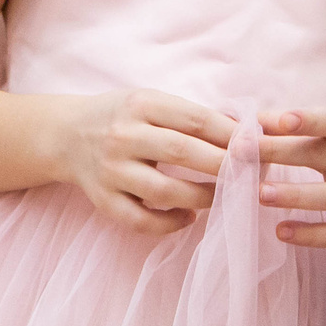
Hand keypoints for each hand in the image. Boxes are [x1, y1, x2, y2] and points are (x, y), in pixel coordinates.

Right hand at [54, 89, 238, 236]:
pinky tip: (189, 216)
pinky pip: (140, 220)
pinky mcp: (102, 200)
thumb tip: (249, 132)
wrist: (66, 134)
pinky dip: (170, 222)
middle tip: (252, 176)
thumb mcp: (152, 102)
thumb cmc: (123, 116)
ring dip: (202, 197)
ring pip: (164, 190)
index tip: (259, 147)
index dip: (231, 135)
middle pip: (183, 152)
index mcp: (141, 104)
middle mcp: (123, 136)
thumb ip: (193, 117)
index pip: (195, 119)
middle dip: (224, 166)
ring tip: (222, 197)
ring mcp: (111, 170)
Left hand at [255, 107, 325, 248]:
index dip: (309, 120)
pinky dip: (310, 235)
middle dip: (279, 152)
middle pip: (322, 155)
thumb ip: (294, 126)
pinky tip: (281, 231)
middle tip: (241, 151)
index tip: (278, 120)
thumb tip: (248, 122)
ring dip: (294, 194)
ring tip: (260, 193)